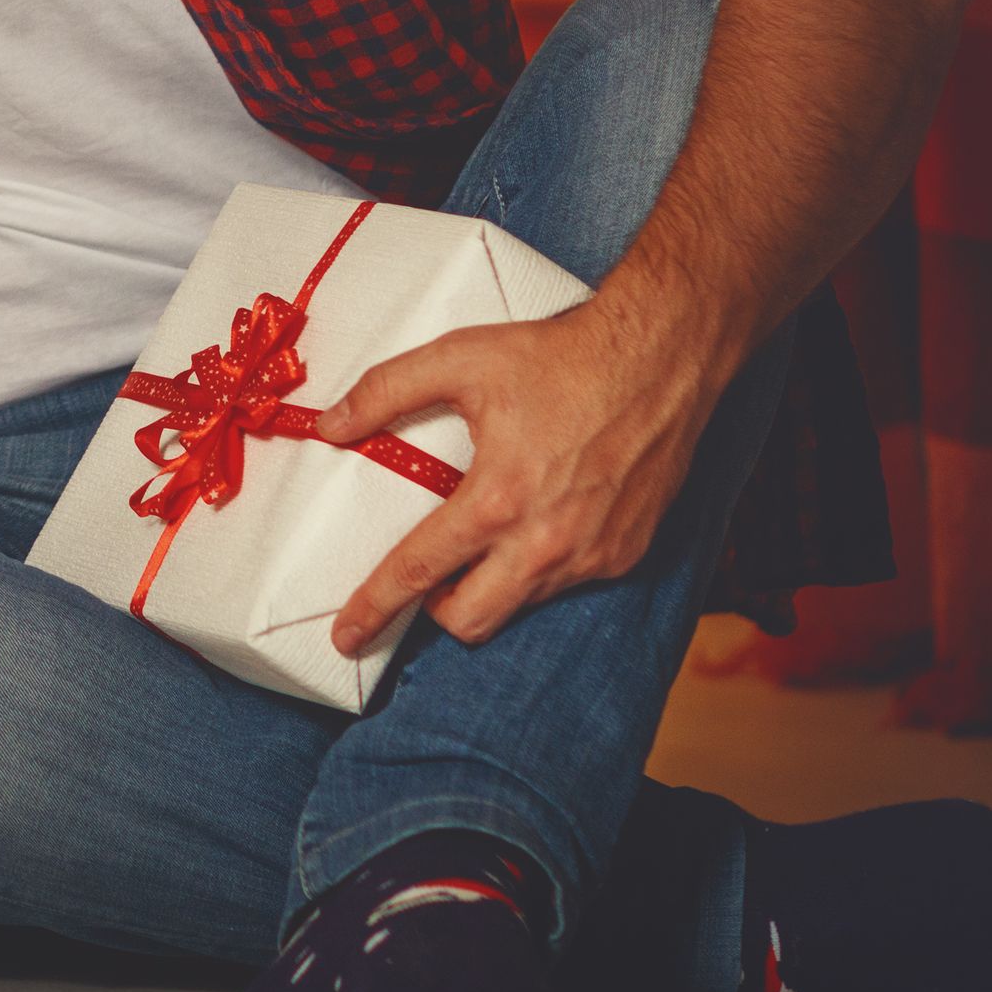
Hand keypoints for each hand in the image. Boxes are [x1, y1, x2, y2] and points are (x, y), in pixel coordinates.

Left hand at [312, 297, 737, 651]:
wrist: (659, 358)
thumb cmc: (560, 357)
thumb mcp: (460, 358)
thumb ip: (385, 392)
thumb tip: (331, 426)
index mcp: (498, 499)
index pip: (418, 571)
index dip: (374, 607)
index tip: (346, 635)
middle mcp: (546, 542)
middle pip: (469, 620)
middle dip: (435, 611)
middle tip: (427, 577)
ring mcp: (592, 554)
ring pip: (519, 604)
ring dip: (490, 586)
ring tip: (486, 536)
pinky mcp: (626, 554)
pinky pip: (566, 584)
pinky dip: (539, 568)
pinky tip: (539, 522)